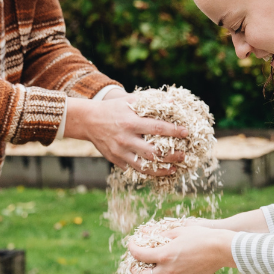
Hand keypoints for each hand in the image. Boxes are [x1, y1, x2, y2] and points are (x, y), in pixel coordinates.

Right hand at [64, 93, 186, 175]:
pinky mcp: (116, 160)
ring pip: (144, 167)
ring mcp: (120, 152)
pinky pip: (134, 170)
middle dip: (171, 155)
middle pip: (153, 152)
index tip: (186, 132)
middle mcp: (126, 139)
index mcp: (131, 122)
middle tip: (183, 155)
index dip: (173, 131)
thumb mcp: (129, 100)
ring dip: (161, 169)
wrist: (88, 121)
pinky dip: (147, 172)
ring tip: (174, 169)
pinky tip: (158, 171)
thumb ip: (150, 101)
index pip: (157, 128)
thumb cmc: (113, 109)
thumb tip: (172, 102)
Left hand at [128, 225, 236, 273]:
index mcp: (164, 255)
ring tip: (148, 271)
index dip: (131, 248)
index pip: (139, 255)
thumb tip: (144, 234)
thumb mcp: (178, 231)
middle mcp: (168, 270)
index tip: (131, 244)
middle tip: (133, 264)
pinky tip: (164, 272)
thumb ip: (159, 234)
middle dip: (134, 270)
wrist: (222, 249)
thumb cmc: (201, 237)